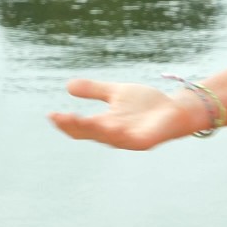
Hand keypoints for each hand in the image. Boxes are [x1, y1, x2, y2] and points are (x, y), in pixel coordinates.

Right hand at [49, 79, 204, 150]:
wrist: (175, 109)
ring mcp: (129, 139)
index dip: (66, 123)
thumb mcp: (116, 93)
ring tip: (77, 119)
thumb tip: (68, 86)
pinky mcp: (145, 140)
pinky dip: (120, 134)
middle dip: (74, 125)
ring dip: (92, 128)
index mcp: (105, 124)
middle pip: (89, 132)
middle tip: (59, 118)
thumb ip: (94, 90)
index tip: (50, 115)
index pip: (80, 128)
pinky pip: (130, 139)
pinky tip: (112, 126)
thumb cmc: (146, 104)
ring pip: (106, 136)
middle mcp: (113, 134)